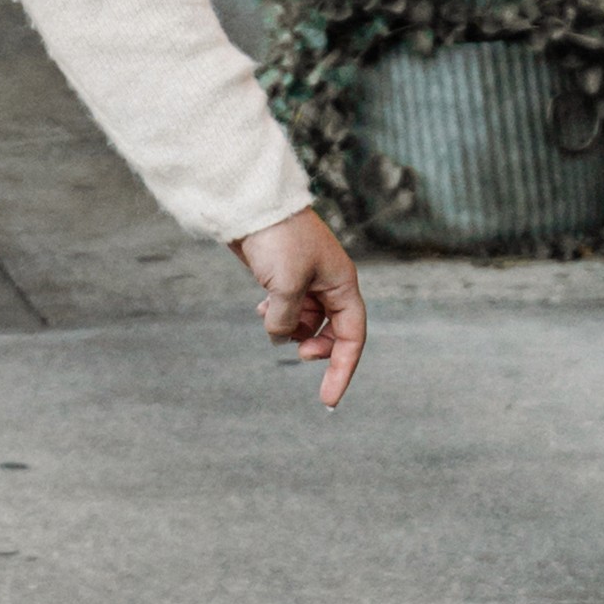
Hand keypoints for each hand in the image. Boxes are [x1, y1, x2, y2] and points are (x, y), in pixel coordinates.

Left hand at [232, 207, 366, 407]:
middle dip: (314, 347)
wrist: (251, 204)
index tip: (328, 399)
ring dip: (289, 328)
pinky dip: (276, 315)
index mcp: (342, 284)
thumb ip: (286, 320)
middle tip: (297, 354)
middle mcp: (329, 284)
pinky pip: (287, 307)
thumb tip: (280, 338)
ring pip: (304, 321)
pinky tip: (261, 309)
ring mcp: (307, 280)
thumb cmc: (278, 238)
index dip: (342, 369)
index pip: (352, 336)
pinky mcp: (284, 276)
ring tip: (268, 317)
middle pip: (331, 331)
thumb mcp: (285, 286)